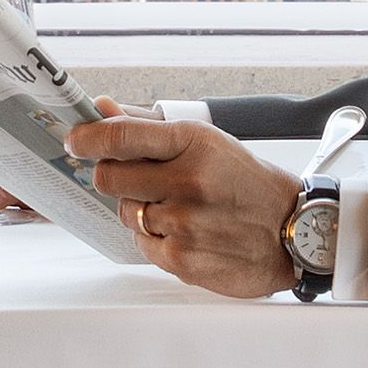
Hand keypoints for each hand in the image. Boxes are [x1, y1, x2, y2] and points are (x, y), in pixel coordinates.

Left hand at [68, 108, 305, 298]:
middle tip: (136, 177)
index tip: (75, 139)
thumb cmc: (247, 184)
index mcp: (194, 143)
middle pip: (108, 177)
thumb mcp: (207, 141)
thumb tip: (103, 108)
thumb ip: (148, 125)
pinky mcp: (180, 259)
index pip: (122, 135)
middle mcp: (187, 181)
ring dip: (139, 208)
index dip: (88, 137)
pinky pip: (140, 243)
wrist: (291, 232)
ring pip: (124, 211)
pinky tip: (185, 231)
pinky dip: (154, 238)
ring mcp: (183, 223)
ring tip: (177, 207)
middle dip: (113, 175)